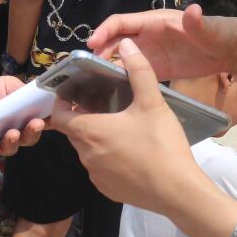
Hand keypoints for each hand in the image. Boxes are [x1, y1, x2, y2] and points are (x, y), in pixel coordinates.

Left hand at [0, 76, 45, 161]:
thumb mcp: (8, 85)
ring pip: (10, 148)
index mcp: (24, 119)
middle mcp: (15, 134)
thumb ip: (22, 91)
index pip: (39, 123)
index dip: (47, 122)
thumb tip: (37, 94)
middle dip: (33, 132)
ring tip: (13, 134)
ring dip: (13, 142)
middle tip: (35, 125)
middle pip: (28, 139)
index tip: (49, 118)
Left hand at [52, 39, 208, 216]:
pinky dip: (107, 158)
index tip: (73, 93)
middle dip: (82, 117)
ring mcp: (96, 176)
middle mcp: (86, 155)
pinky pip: (100, 169)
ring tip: (118, 125)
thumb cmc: (162, 145)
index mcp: (90, 131)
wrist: (179, 192)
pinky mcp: (108, 190)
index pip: (58, 116)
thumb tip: (128, 44)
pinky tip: (129, 151)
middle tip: (102, 104)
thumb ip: (139, 70)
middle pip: (73, 131)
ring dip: (96, 137)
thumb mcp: (152, 102)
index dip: (61, 104)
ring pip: (87, 150)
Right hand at [87, 5, 236, 81]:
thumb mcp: (210, 29)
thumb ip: (198, 23)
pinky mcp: (158, 67)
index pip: (122, 22)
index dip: (105, 31)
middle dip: (100, 50)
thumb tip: (193, 10)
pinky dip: (121, 77)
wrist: (232, 50)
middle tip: (86, 67)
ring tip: (93, 80)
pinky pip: (134, 71)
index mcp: (155, 21)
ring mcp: (152, 52)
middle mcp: (148, 35)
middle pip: (116, 40)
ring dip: (107, 64)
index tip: (91, 43)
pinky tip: (113, 90)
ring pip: (122, 56)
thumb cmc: (220, 33)